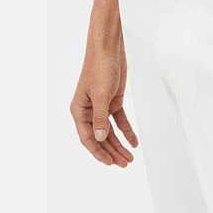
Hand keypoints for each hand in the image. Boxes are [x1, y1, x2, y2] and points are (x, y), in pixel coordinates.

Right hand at [70, 38, 137, 166]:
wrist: (109, 49)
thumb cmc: (99, 68)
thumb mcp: (101, 95)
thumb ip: (101, 118)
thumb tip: (101, 138)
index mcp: (79, 111)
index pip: (88, 138)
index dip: (98, 152)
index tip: (110, 162)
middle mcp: (88, 111)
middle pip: (101, 137)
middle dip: (112, 151)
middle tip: (125, 163)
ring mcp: (101, 107)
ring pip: (110, 132)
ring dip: (120, 145)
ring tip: (130, 158)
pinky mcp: (113, 102)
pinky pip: (119, 121)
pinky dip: (127, 132)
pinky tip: (134, 142)